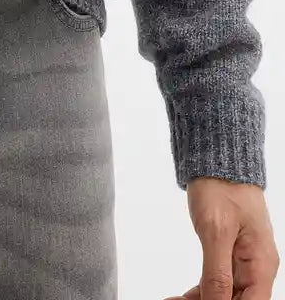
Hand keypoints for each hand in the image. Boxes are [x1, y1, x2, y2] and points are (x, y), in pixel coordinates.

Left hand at [163, 177, 278, 299]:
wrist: (216, 156)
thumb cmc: (222, 186)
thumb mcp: (216, 231)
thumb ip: (217, 273)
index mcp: (262, 264)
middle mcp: (256, 266)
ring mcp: (243, 260)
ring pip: (225, 295)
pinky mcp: (228, 253)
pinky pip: (217, 281)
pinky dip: (200, 290)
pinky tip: (182, 297)